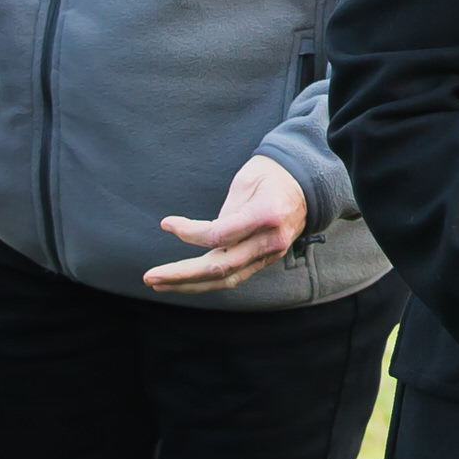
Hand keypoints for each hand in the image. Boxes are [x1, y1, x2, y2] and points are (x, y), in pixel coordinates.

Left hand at [146, 155, 307, 294]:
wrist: (308, 183)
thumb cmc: (272, 174)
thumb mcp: (246, 180)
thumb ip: (226, 212)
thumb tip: (204, 237)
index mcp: (266, 215)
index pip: (220, 235)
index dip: (189, 233)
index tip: (167, 224)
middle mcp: (270, 241)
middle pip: (220, 267)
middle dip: (181, 274)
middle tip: (150, 276)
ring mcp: (271, 254)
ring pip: (227, 279)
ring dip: (190, 284)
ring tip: (159, 283)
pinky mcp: (266, 260)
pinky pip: (234, 276)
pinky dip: (207, 281)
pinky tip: (184, 280)